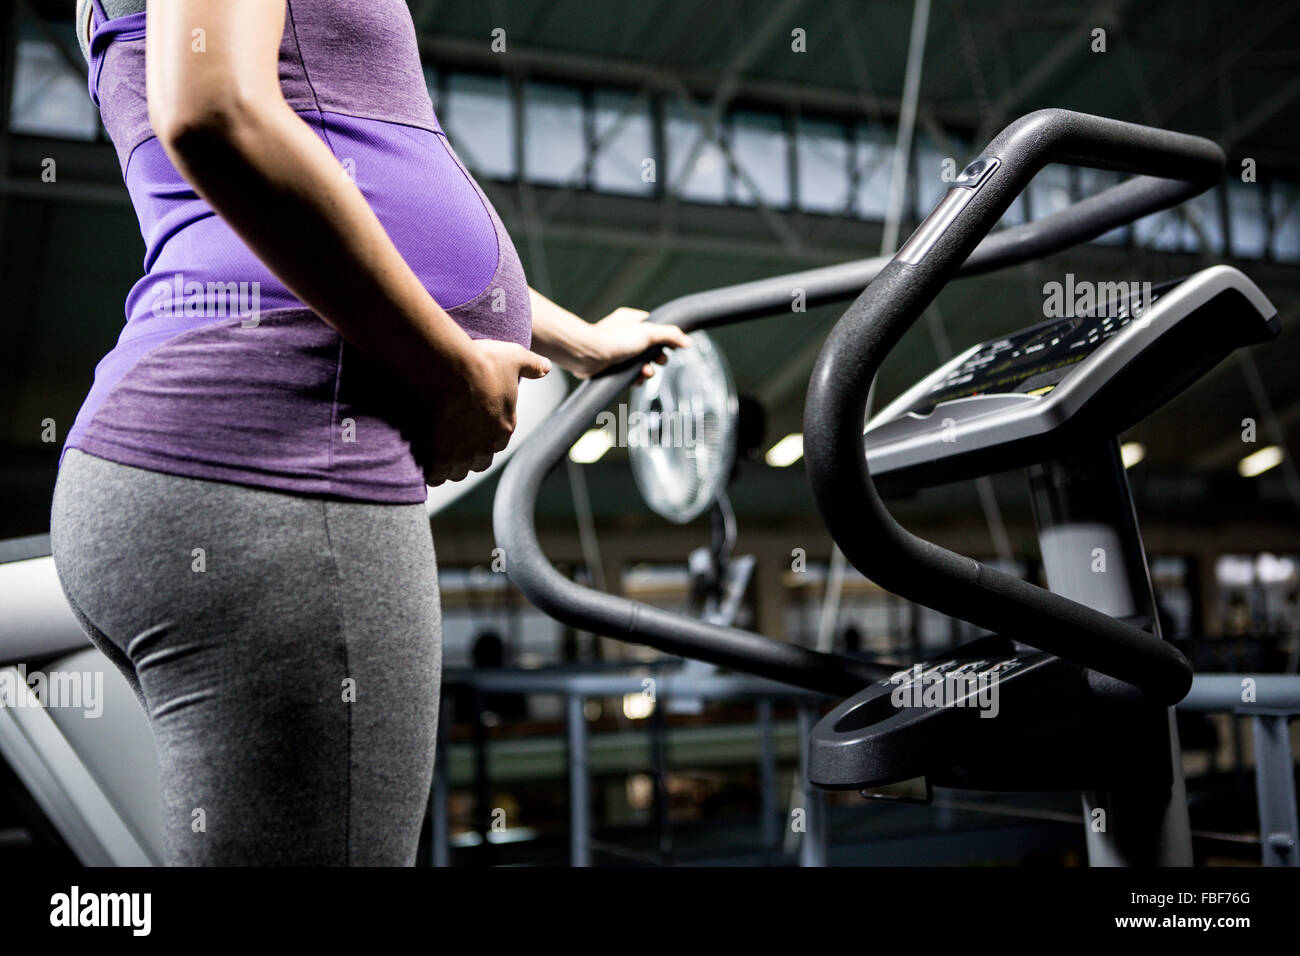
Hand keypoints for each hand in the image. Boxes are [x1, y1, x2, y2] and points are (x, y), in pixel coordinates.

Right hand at [419, 339, 550, 485]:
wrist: (447, 367)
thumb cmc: (480, 362)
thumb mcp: (514, 358)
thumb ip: (532, 365)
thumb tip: (545, 367)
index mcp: (504, 427)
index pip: (497, 443)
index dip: (485, 436)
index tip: (473, 426)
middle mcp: (484, 446)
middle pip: (478, 461)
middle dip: (468, 454)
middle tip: (454, 440)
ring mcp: (459, 454)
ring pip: (456, 471)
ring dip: (449, 464)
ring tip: (437, 451)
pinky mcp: (436, 456)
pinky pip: (434, 475)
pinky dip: (430, 470)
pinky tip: (423, 457)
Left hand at [574, 307, 691, 382]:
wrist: (588, 355)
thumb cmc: (613, 340)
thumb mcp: (649, 333)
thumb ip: (670, 335)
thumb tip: (687, 341)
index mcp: (631, 320)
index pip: (654, 327)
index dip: (664, 339)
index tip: (670, 347)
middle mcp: (623, 333)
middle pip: (649, 347)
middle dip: (656, 357)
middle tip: (658, 361)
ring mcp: (616, 349)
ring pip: (639, 362)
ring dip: (647, 369)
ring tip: (646, 373)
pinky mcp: (611, 365)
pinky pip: (628, 373)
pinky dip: (635, 377)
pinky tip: (636, 379)